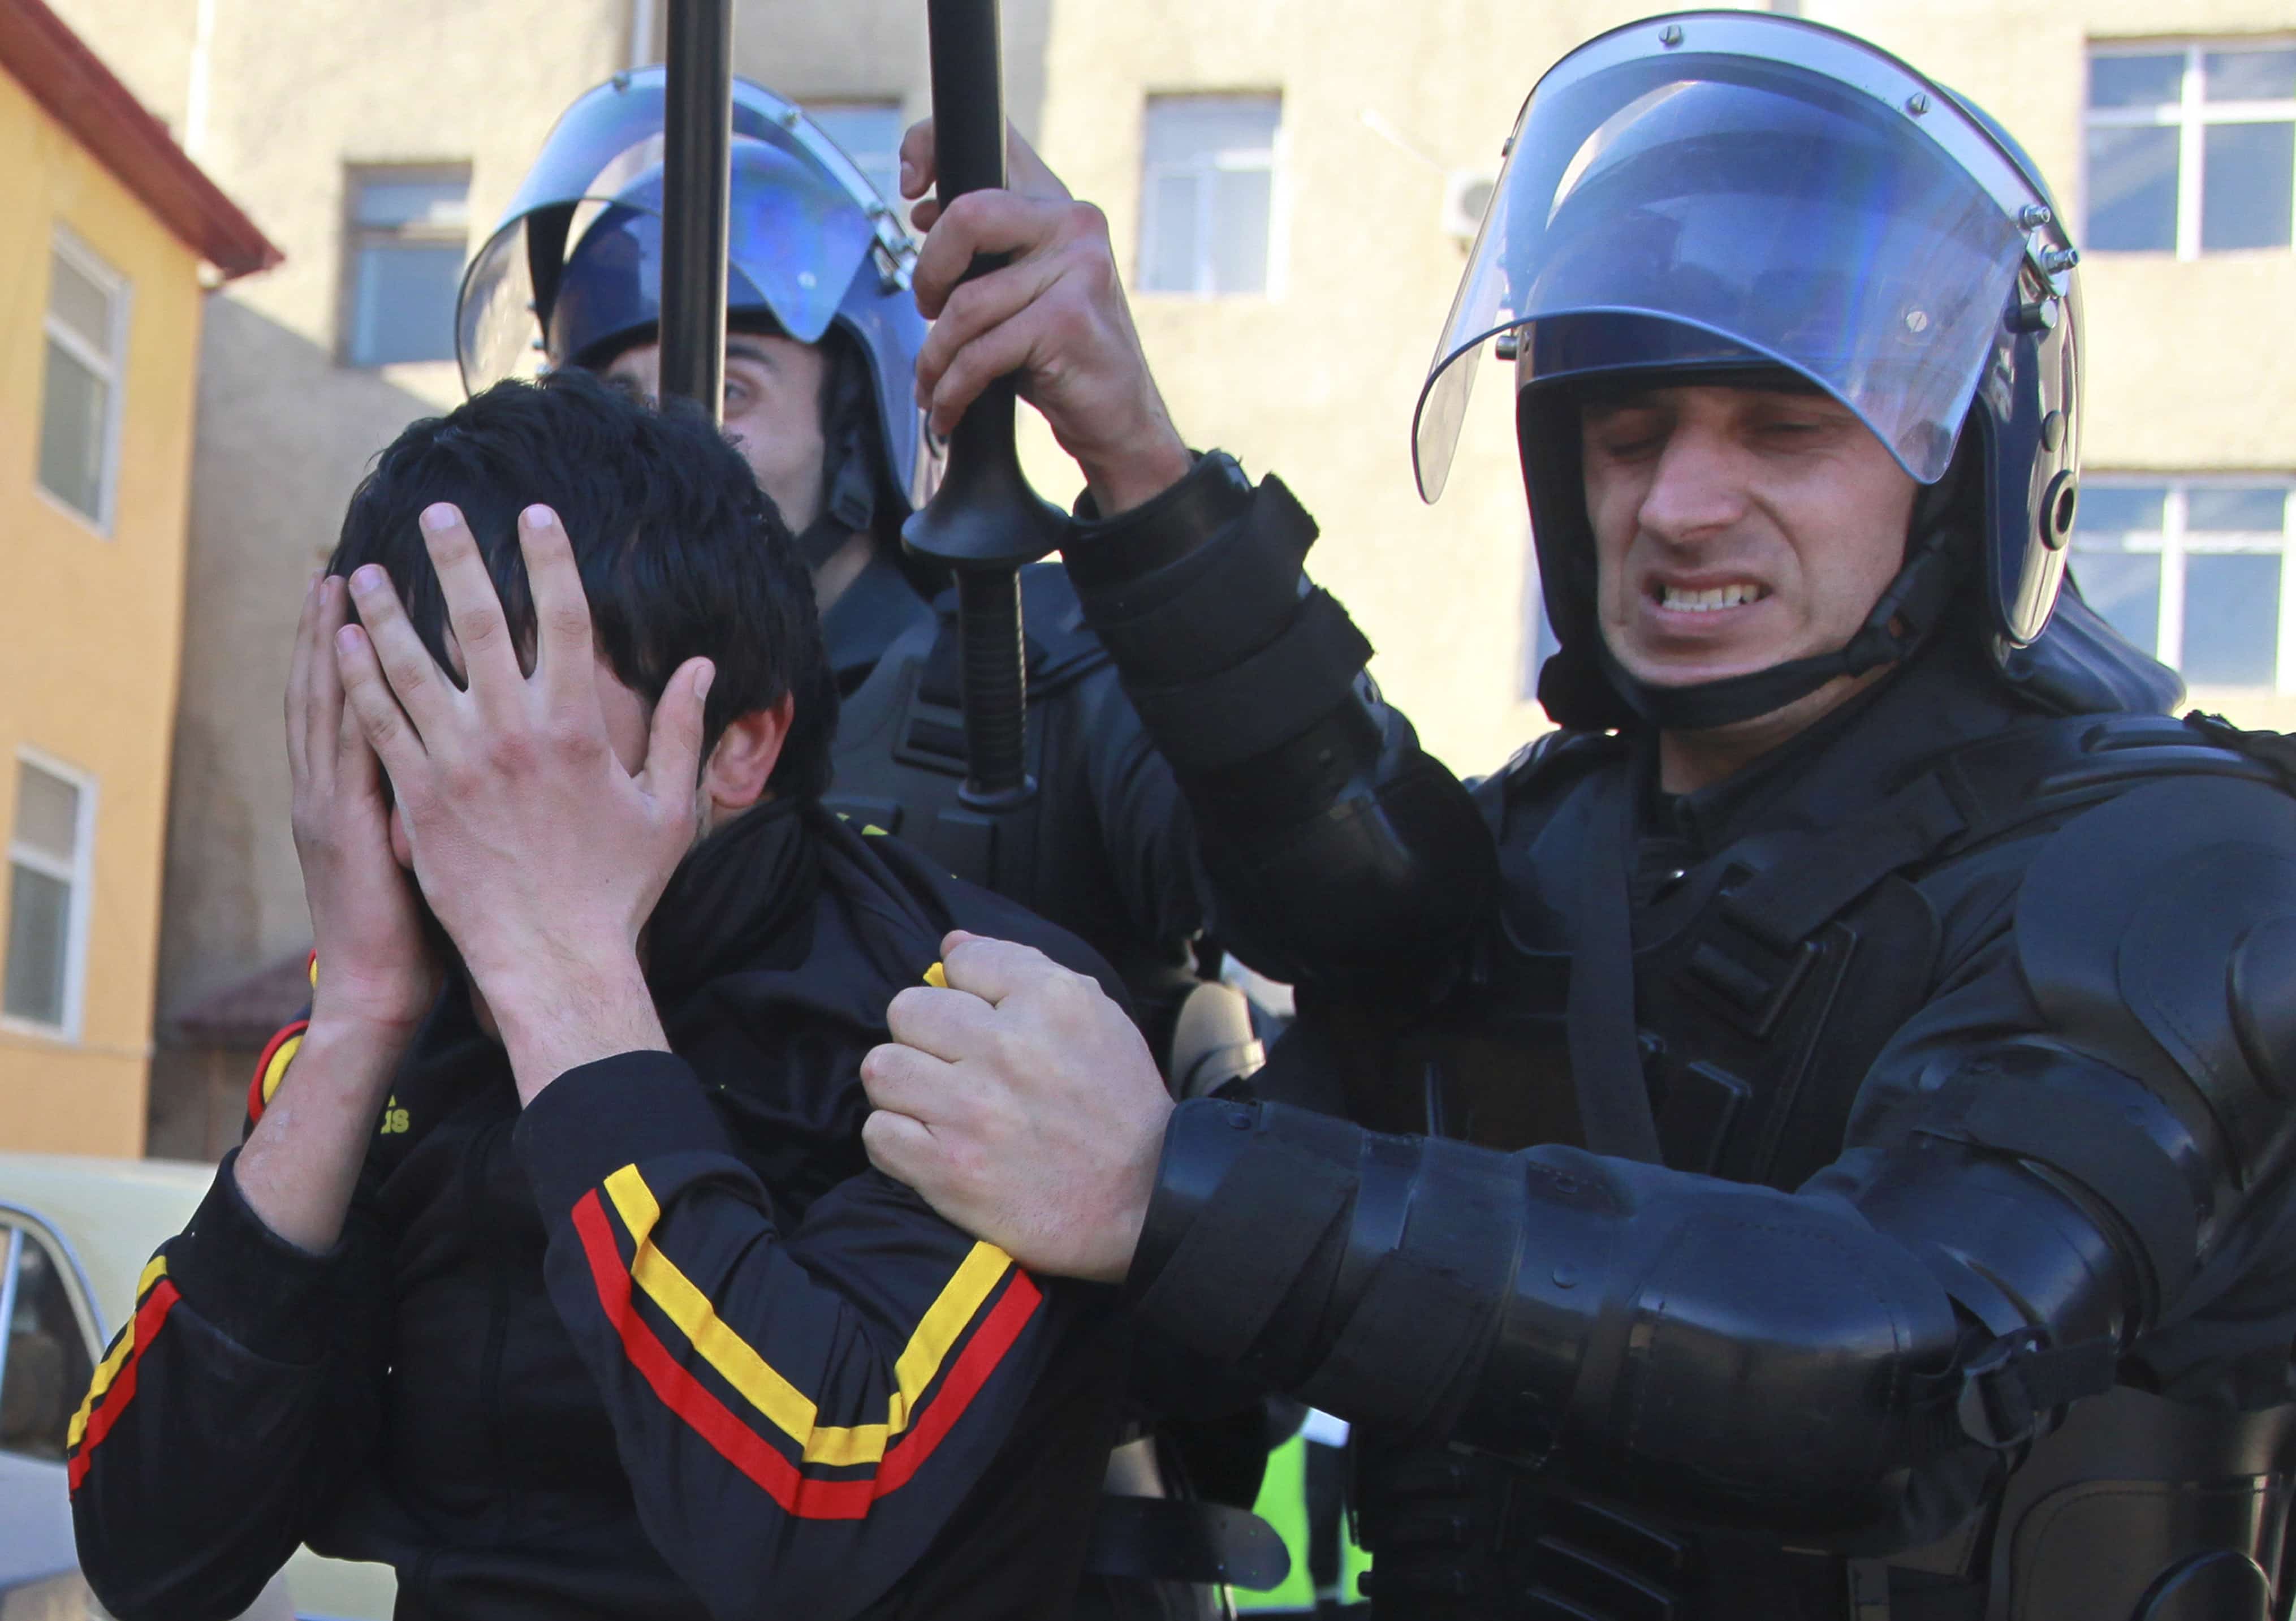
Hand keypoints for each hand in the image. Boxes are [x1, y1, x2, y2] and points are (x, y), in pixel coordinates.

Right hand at [288, 572, 436, 1043]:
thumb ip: (428, 800)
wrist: (378, 994)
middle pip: (326, 691)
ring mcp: (333, 805)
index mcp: (348, 796)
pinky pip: (349, 750)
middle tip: (337, 562)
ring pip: (327, 707)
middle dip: (328, 626)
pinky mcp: (351, 826)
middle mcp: (330, 790)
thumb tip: (466, 756)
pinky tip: (349, 654)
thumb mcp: (415, 853)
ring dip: (329, 642)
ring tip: (337, 581)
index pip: (349, 707)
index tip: (357, 594)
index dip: (349, 650)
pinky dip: (346, 699)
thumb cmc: (414, 932)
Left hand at [332, 502, 702, 1096]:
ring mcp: (458, 763)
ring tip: (365, 570)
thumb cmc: (617, 890)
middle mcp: (513, 733)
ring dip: (387, 611)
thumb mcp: (667, 809)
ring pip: (413, 665)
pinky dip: (359, 679)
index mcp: (578, 728)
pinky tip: (344, 645)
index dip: (550, 559)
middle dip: (455, 559)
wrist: (554, 961)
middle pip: (481, 621)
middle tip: (435, 513)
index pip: (565, 619)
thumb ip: (683, 731)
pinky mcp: (417, 798)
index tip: (535, 515)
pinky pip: (380, 723)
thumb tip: (702, 667)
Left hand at [860, 932, 1173, 1281]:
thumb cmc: (1117, 1107)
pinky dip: (898, 1142)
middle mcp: (1007, 1047)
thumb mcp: (1095, 1018)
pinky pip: (878, 1133)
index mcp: (1050, 1000)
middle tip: (955, 1066)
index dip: (966, 991)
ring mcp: (973, 1110)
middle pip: (907, 1010)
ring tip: (937, 1104)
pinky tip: (932, 1145)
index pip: (961, 960)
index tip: (984, 1021)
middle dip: (926, 1037)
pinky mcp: (948, 1169)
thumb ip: (1023, 969)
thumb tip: (952, 944)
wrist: (1143, 1203)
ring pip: (883, 1068)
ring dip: (905, 1088)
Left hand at [899, 117, 1190, 515]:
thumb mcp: (1022, 288)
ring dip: (936, 357)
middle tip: (928, 309)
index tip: (909, 189)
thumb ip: (983, 246)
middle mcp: (1074, 225)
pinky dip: (952, 388)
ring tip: (933, 383)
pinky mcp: (1068, 321)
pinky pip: (981, 352)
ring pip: (966, 303)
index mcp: (1057, 206)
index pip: (994, 141)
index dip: (933, 145)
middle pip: (967, 216)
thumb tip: (924, 206)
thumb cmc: (1063, 353)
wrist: (1120, 417)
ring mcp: (1078, 269)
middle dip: (930, 272)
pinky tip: (947, 408)